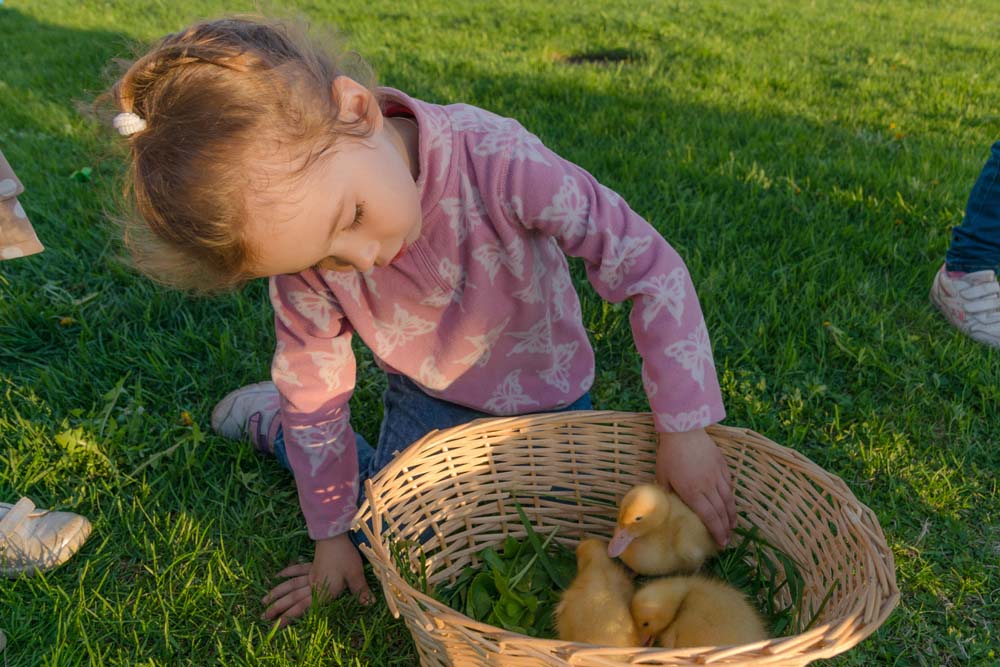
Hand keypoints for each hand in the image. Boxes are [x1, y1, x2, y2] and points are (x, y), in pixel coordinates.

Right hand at [262, 533, 372, 627]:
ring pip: (291, 586)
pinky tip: (277, 576)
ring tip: (264, 601)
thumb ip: (360, 591)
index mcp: (322, 592)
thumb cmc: (345, 556)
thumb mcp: (355, 575)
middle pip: (292, 599)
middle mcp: (313, 585)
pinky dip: (287, 573)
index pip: (303, 609)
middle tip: (263, 617)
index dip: (289, 618)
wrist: (335, 536)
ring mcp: (310, 574)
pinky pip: (297, 570)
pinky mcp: (312, 565)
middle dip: (278, 609)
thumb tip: (369, 604)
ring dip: (278, 593)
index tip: (275, 626)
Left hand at [655, 428, 735, 547]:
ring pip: (728, 500)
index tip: (721, 543)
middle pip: (721, 512)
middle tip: (728, 539)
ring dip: (732, 515)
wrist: (684, 430)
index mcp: (693, 492)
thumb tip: (667, 506)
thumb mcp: (662, 476)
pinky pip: (729, 485)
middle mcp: (708, 487)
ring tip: (733, 525)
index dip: (717, 532)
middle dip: (726, 528)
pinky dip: (731, 497)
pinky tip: (730, 503)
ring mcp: (717, 476)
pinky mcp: (723, 466)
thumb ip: (667, 493)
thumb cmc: (669, 454)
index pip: (709, 518)